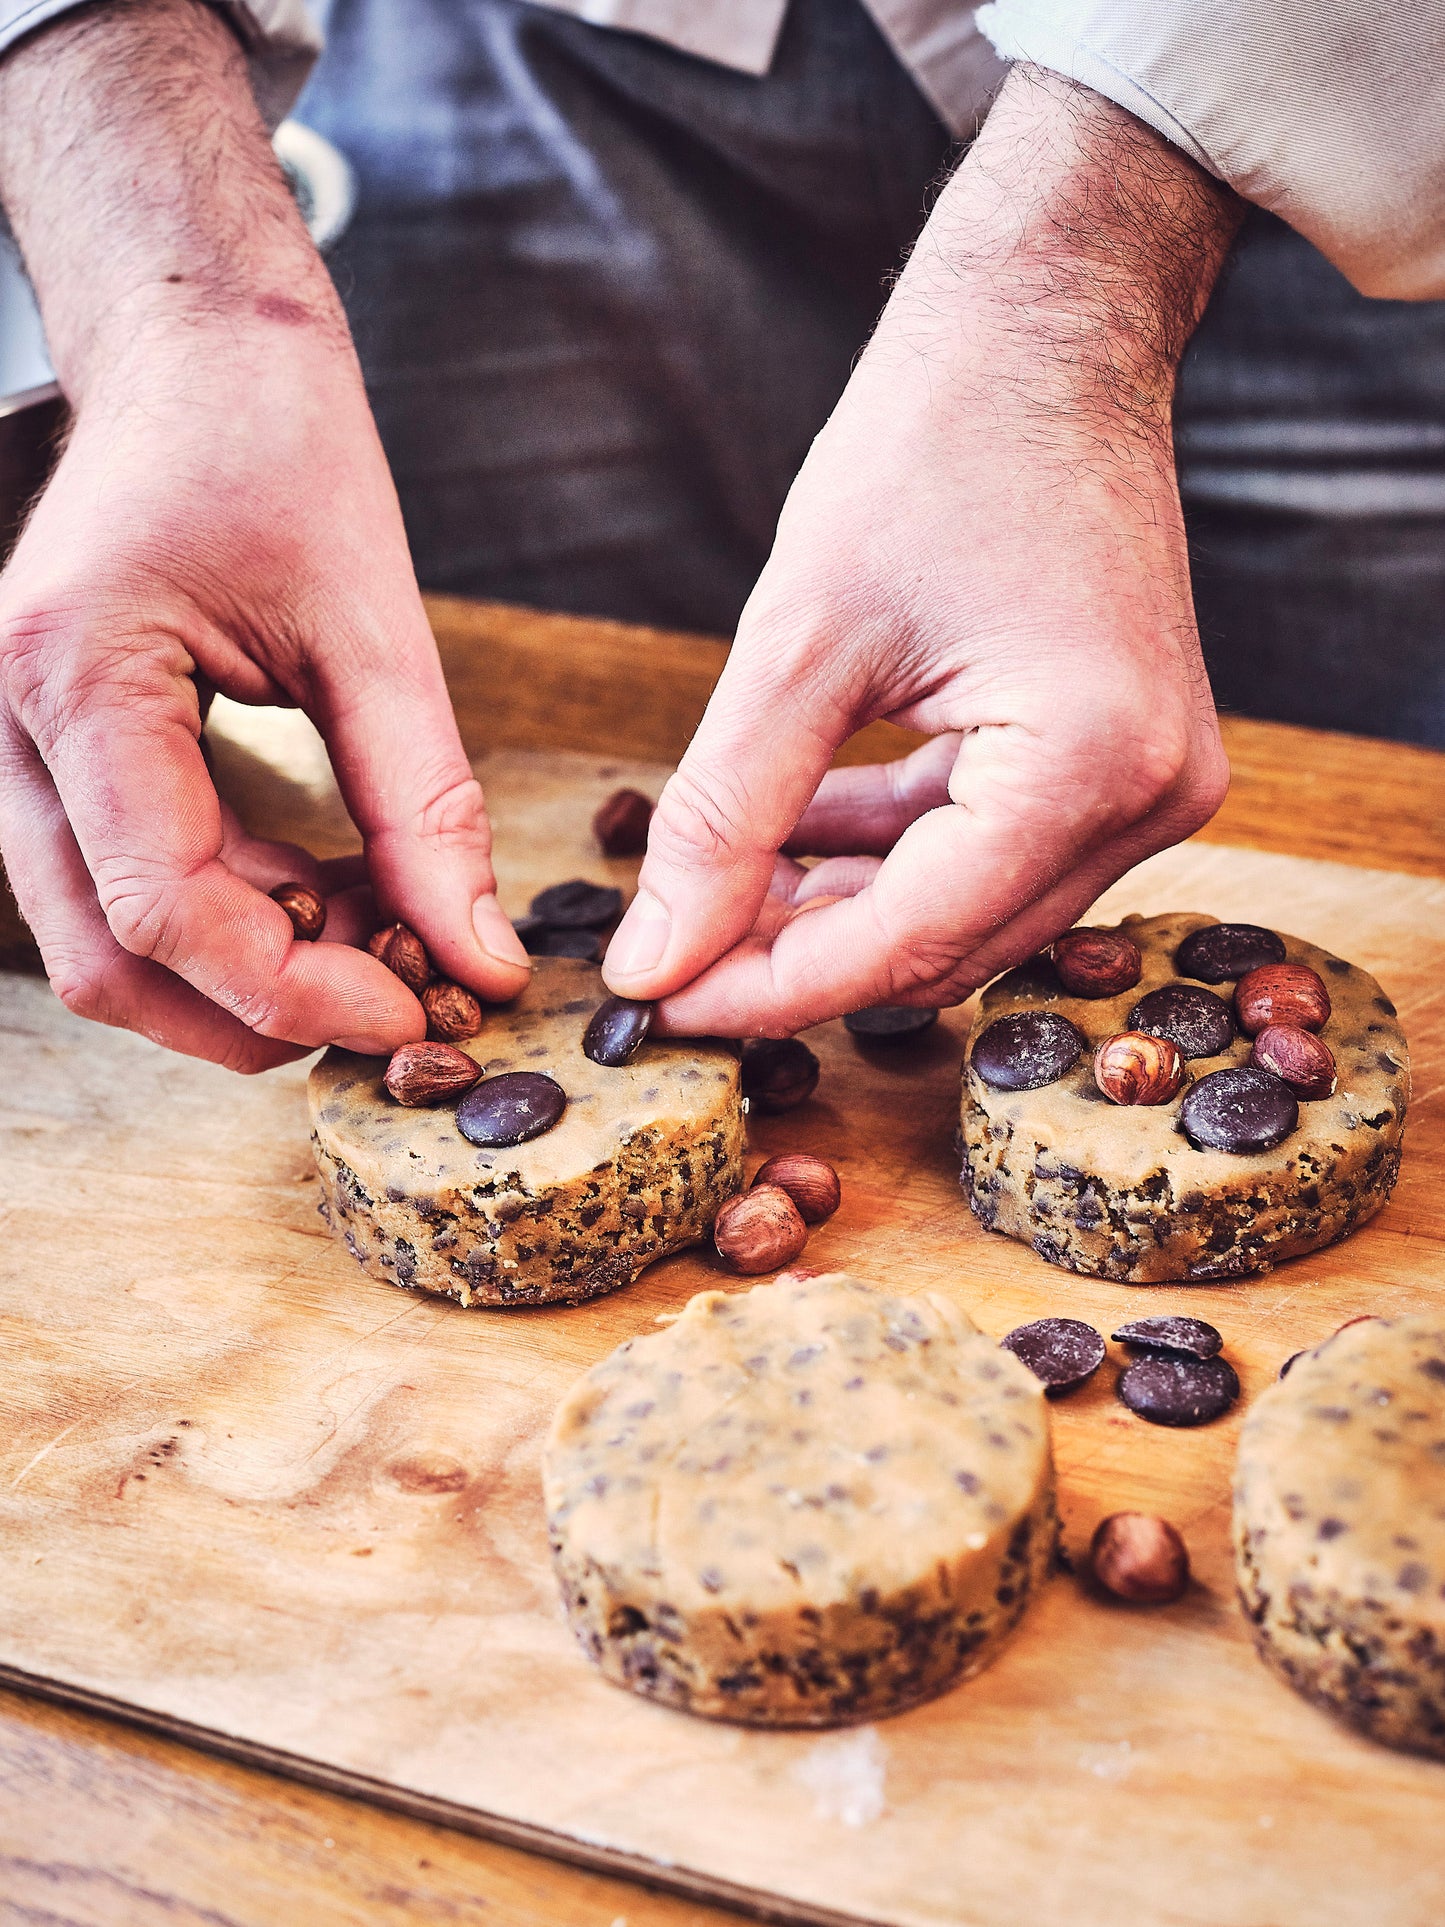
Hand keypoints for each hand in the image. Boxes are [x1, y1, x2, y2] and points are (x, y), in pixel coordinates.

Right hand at [0, 0, 528, 1071]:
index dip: (291, 989)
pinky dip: (224, 915)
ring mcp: (9, 740)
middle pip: (104, 957)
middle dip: (254, 1012)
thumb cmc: (276, 444)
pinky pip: (118, 881)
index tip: (412, 1008)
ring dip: (240, 973)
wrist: (198, 354)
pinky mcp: (48, 750)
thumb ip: (427, 806)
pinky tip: (325, 891)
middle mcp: (4, 721)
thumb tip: (480, 959)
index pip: (163, 906)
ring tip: (374, 935)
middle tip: (394, 1002)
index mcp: (76, 673)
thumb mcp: (374, 624)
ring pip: (102, 938)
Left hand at [603, 67, 1242, 1036]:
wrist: (1047, 330)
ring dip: (841, 910)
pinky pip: (991, 853)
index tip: (655, 1003)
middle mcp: (1148, 797)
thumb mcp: (799, 640)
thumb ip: (721, 817)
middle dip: (799, 958)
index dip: (766, 989)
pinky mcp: (1125, 761)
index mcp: (1088, 766)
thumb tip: (652, 959)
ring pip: (965, 914)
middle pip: (943, 947)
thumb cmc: (933, 442)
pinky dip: (892, 856)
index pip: (906, 943)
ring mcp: (1152, 784)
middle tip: (674, 950)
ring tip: (723, 881)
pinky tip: (797, 830)